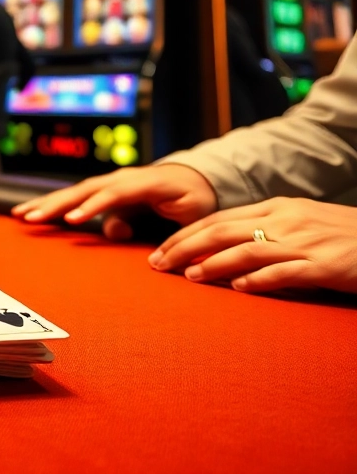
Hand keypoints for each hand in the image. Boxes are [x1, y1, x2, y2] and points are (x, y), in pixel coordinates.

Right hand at [11, 164, 216, 240]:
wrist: (195, 179)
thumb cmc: (194, 200)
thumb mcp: (187, 215)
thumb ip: (159, 223)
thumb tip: (116, 232)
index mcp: (146, 182)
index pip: (115, 194)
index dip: (92, 206)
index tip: (71, 220)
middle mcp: (122, 177)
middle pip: (85, 189)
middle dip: (56, 203)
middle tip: (32, 217)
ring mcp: (110, 181)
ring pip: (75, 192)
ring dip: (47, 203)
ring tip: (22, 215)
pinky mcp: (103, 189)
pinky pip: (76, 197)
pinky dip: (53, 203)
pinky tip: (32, 211)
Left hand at [148, 198, 356, 293]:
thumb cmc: (346, 237)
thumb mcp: (303, 223)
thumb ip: (268, 230)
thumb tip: (227, 245)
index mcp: (279, 208)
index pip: (220, 219)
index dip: (186, 234)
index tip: (161, 249)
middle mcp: (287, 221)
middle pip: (223, 231)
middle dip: (185, 247)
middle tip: (158, 265)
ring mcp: (306, 243)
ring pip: (247, 250)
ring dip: (213, 264)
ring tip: (189, 277)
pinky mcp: (325, 266)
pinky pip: (285, 272)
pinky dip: (259, 280)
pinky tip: (238, 288)